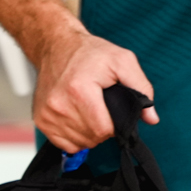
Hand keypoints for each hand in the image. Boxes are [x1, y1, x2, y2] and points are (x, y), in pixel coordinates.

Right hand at [33, 28, 158, 151]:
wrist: (56, 47)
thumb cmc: (89, 53)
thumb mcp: (123, 61)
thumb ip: (142, 88)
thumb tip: (150, 117)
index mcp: (78, 90)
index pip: (102, 129)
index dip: (116, 126)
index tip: (114, 111)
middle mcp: (58, 103)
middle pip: (91, 138)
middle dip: (103, 129)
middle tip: (102, 109)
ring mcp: (46, 113)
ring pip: (78, 143)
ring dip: (89, 134)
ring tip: (90, 113)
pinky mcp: (40, 119)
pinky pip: (62, 143)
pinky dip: (74, 137)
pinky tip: (78, 121)